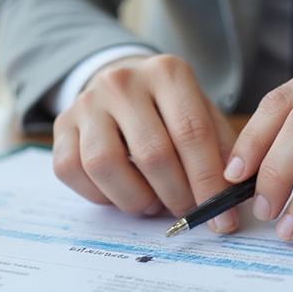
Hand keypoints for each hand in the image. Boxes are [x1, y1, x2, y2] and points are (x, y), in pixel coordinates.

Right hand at [52, 54, 239, 230]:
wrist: (118, 82)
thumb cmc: (167, 107)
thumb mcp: (201, 112)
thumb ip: (220, 149)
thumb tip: (232, 196)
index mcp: (166, 72)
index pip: (192, 134)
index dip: (209, 183)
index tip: (222, 219)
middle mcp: (122, 81)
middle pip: (152, 154)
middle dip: (176, 196)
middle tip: (186, 211)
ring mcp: (86, 102)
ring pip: (105, 165)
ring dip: (135, 199)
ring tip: (152, 202)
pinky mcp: (60, 125)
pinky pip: (72, 171)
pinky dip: (99, 195)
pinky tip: (120, 193)